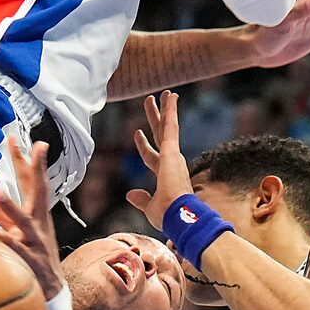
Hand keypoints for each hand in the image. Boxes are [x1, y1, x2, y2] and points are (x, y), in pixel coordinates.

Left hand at [0, 136, 64, 299]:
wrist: (52, 290)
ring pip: (23, 221)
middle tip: (18, 147)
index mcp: (36, 213)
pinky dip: (7, 241)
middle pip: (35, 191)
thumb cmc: (33, 256)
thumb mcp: (16, 231)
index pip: (30, 181)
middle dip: (30, 167)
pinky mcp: (32, 261)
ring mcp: (36, 241)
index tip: (15, 137)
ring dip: (10, 206)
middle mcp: (38, 222)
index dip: (23, 160)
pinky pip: (18, 251)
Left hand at [127, 91, 192, 231]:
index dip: (143, 145)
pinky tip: (170, 97)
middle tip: (151, 101)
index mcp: (165, 175)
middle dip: (155, 118)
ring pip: (167, 127)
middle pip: (161, 135)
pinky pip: (171, 126)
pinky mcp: (173, 151)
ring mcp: (173, 156)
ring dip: (165, 109)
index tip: (137, 133)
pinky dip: (170, 111)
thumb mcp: (150, 208)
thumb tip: (130, 194)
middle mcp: (171, 163)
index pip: (151, 156)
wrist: (179, 217)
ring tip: (163, 93)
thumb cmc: (168, 217)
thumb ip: (141, 199)